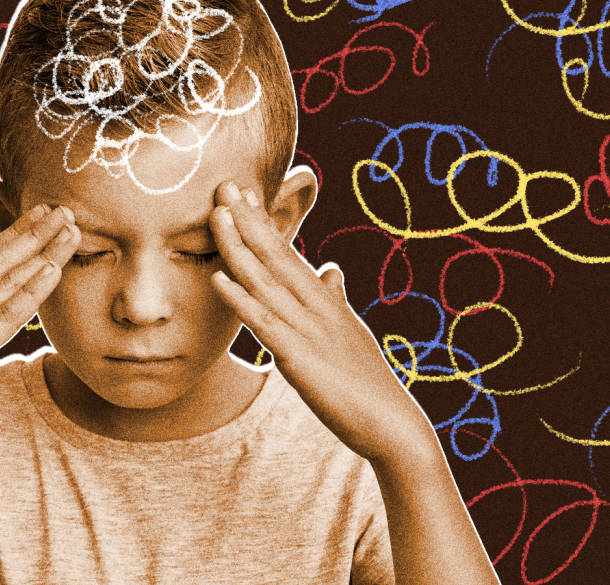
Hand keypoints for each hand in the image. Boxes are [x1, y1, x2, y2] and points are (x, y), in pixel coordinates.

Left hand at [208, 180, 432, 463]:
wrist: (393, 426)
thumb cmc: (367, 384)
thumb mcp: (349, 332)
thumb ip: (335, 298)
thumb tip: (331, 269)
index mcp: (325, 301)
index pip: (288, 253)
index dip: (262, 222)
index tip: (240, 192)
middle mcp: (318, 307)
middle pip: (276, 255)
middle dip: (248, 219)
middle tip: (224, 182)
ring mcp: (309, 331)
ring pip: (266, 281)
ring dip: (239, 246)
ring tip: (216, 215)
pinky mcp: (299, 359)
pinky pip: (264, 324)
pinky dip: (241, 299)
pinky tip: (219, 278)